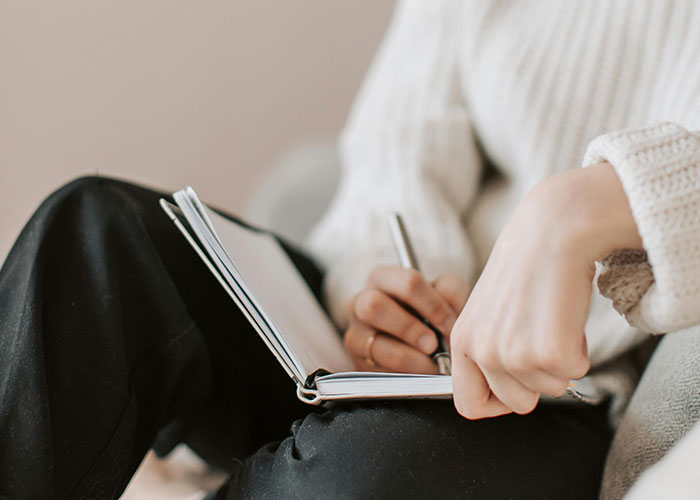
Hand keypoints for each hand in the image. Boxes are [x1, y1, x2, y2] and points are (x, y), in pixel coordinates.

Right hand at [344, 266, 469, 373]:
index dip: (433, 305)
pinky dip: (402, 377)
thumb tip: (448, 315)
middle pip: (374, 305)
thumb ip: (451, 292)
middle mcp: (360, 303)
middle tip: (433, 345)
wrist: (424, 347)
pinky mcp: (357, 364)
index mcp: (383, 278)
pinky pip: (376, 372)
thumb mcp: (446, 295)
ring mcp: (355, 335)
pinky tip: (418, 376)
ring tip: (431, 366)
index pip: (408, 282)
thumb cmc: (433, 314)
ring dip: (409, 358)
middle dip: (409, 328)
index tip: (450, 325)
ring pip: (374, 344)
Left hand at [451, 162, 642, 418]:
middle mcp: (481, 351)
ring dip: (560, 360)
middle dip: (538, 379)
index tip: (517, 386)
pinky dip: (580, 349)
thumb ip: (490, 352)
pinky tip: (566, 315)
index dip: (497, 403)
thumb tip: (510, 395)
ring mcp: (513, 353)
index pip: (468, 405)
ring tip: (551, 318)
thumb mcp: (489, 312)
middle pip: (518, 403)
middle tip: (541, 337)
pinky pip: (576, 373)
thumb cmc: (526, 270)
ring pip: (550, 390)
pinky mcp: (548, 351)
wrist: (551, 230)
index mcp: (462, 341)